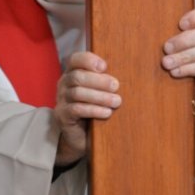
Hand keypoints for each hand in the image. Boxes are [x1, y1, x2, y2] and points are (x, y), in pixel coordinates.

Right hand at [54, 51, 120, 166]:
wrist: (83, 135)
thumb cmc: (97, 107)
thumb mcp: (103, 90)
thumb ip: (109, 79)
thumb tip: (133, 70)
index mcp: (74, 72)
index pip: (76, 59)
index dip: (89, 60)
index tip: (105, 66)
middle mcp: (64, 84)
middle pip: (77, 76)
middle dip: (99, 81)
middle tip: (116, 86)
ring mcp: (61, 100)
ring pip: (77, 93)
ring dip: (100, 97)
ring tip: (116, 102)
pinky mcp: (62, 115)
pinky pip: (76, 109)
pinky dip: (93, 110)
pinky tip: (107, 113)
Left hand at [162, 8, 194, 120]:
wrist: (185, 96)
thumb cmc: (175, 67)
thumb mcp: (171, 51)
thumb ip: (167, 40)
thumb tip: (142, 31)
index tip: (180, 24)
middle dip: (183, 40)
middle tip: (166, 48)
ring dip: (183, 56)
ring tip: (166, 63)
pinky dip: (188, 69)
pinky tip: (175, 73)